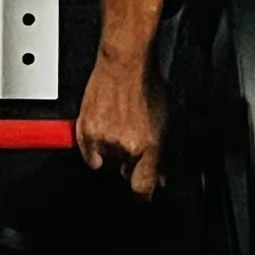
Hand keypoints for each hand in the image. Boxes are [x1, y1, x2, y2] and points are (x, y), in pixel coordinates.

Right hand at [75, 52, 167, 195]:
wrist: (125, 62)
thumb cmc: (149, 85)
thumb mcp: (170, 122)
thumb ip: (164, 155)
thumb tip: (161, 177)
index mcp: (147, 147)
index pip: (142, 188)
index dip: (145, 192)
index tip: (145, 191)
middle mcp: (123, 146)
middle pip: (125, 175)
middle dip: (131, 166)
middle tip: (135, 147)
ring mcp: (102, 138)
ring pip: (106, 164)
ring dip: (114, 156)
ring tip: (120, 133)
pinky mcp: (84, 129)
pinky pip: (87, 154)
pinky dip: (94, 151)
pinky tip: (103, 139)